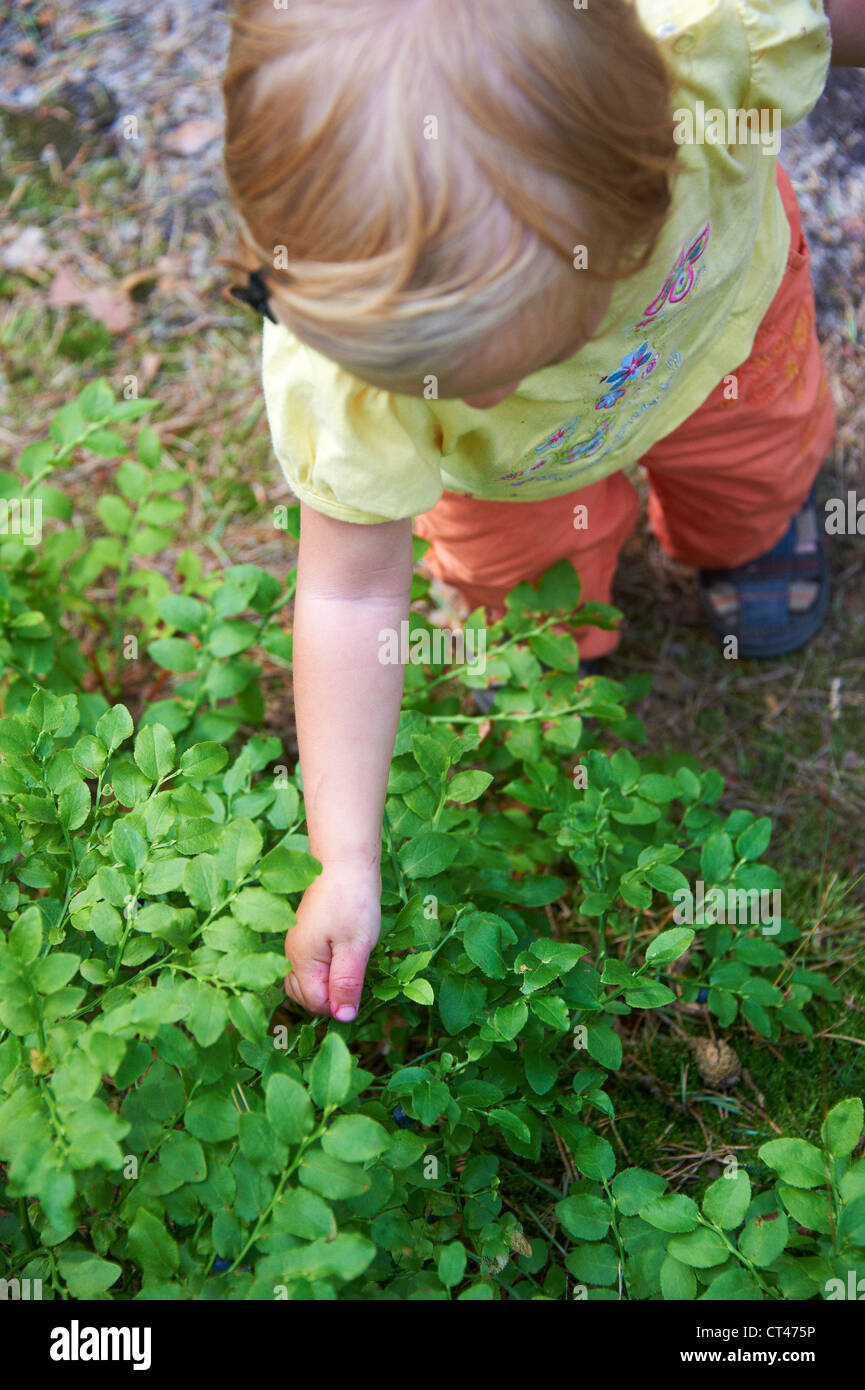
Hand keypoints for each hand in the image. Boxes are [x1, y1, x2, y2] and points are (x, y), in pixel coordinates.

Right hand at [283, 863, 380, 1021]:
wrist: (344, 862)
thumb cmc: (352, 902)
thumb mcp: (356, 946)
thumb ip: (347, 983)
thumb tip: (343, 1017)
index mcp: (301, 961)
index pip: (315, 1003)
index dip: (340, 1004)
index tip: (360, 989)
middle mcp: (293, 955)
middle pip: (305, 996)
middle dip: (329, 998)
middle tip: (356, 982)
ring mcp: (297, 944)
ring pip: (306, 981)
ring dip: (326, 985)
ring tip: (350, 972)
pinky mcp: (306, 934)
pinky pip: (311, 965)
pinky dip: (325, 970)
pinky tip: (344, 958)